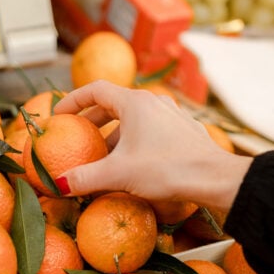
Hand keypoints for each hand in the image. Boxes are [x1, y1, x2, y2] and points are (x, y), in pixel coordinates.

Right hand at [54, 80, 251, 209]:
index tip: (60, 114)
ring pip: (135, 119)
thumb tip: (58, 183)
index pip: (95, 89)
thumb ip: (85, 178)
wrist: (214, 178)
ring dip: (115, 134)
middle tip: (79, 135)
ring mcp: (172, 116)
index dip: (73, 100)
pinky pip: (152, 130)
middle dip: (93, 119)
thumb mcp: (118, 174)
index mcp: (135, 102)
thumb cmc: (167, 169)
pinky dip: (136, 141)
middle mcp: (154, 102)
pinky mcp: (184, 132)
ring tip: (104, 156)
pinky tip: (135, 164)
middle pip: (115, 103)